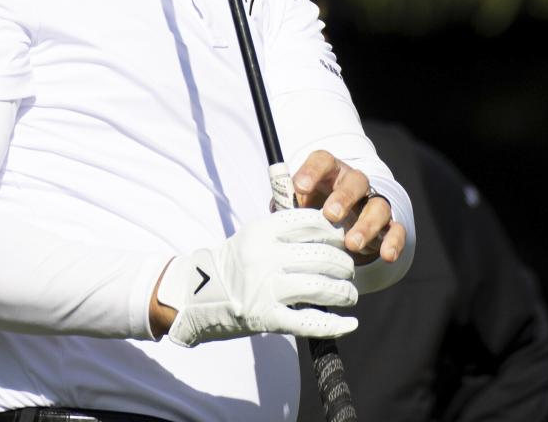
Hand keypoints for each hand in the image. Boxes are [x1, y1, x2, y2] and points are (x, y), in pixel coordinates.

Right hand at [152, 207, 357, 347]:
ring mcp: (266, 287)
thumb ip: (286, 231)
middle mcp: (266, 255)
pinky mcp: (266, 317)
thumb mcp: (254, 235)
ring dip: (344, 292)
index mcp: (264, 230)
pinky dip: (334, 325)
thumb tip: (329, 229)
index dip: (335, 231)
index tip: (344, 238)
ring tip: (350, 294)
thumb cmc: (235, 263)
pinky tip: (350, 323)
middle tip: (350, 270)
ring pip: (320, 287)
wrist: (197, 293)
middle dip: (345, 265)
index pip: (312, 222)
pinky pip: (308, 322)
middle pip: (321, 256)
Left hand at [293, 151, 406, 264]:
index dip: (311, 171)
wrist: (341, 226)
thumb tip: (276, 214)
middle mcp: (354, 184)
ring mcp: (373, 203)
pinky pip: (396, 230)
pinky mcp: (388, 226)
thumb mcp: (299, 205)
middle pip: (355, 180)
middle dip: (343, 197)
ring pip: (378, 205)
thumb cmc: (315, 210)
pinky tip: (387, 255)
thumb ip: (288, 206)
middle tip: (330, 215)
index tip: (299, 187)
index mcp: (330, 173)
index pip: (323, 161)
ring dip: (366, 224)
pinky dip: (393, 242)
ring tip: (351, 244)